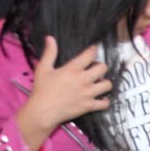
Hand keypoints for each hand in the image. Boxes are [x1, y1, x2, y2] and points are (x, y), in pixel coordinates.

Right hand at [16, 36, 110, 150]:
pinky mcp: (89, 106)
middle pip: (103, 68)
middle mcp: (83, 80)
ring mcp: (88, 94)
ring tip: (98, 83)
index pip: (90, 54)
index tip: (93, 49)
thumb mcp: (43, 68)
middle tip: (94, 68)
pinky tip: (99, 98)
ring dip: (104, 82)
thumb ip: (49, 53)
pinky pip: (105, 103)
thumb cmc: (41, 90)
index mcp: (72, 69)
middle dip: (100, 66)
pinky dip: (104, 101)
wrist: (42, 112)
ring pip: (107, 85)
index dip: (93, 49)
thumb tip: (50, 38)